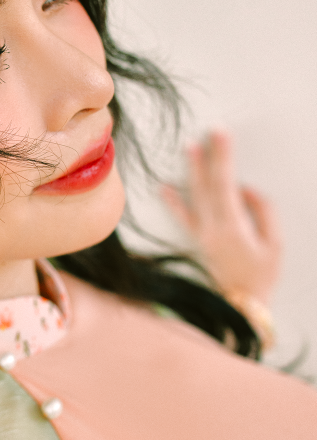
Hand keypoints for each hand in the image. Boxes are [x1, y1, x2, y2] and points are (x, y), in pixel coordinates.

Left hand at [161, 129, 281, 305]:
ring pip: (195, 197)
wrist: (242, 307)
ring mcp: (203, 235)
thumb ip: (263, 213)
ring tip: (188, 148)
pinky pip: (184, 218)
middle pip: (209, 186)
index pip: (226, 185)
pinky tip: (164, 188)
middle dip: (209, 158)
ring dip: (191, 172)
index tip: (222, 136)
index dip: (223, 159)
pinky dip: (174, 202)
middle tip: (207, 133)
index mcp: (233, 228)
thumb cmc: (263, 276)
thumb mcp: (274, 245)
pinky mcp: (199, 241)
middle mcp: (213, 230)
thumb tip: (247, 190)